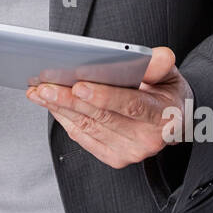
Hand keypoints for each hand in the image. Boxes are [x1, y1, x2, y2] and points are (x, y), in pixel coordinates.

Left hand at [26, 46, 190, 168]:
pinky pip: (83, 137)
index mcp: (162, 117)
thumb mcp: (170, 76)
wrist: (172, 123)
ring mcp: (129, 152)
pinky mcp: (114, 157)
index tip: (79, 85)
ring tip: (41, 91)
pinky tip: (51, 105)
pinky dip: (64, 120)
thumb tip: (155, 55)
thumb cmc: (167, 96)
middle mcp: (145, 139)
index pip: (131, 105)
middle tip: (46, 85)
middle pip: (102, 117)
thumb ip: (160, 65)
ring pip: (88, 127)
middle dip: (70, 100)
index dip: (104, 96)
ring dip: (60, 108)